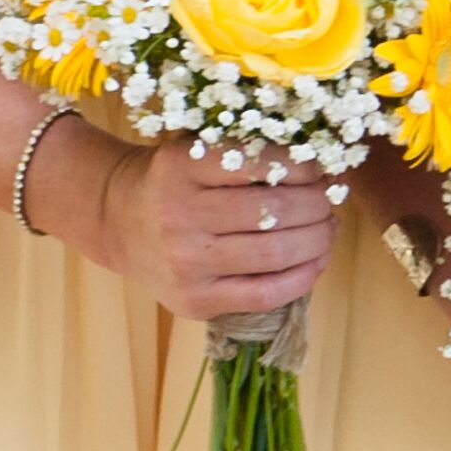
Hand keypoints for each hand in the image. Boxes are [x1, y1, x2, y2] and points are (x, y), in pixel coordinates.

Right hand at [51, 124, 339, 324]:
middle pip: (275, 212)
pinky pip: (265, 294)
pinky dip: (303, 277)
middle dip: (319, 204)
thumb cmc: (173, 180)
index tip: (322, 168)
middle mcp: (179, 217)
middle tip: (331, 199)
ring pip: (276, 254)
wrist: (118, 221)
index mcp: (182, 167)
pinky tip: (316, 260)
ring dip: (319, 239)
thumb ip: (247, 152)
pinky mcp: (194, 300)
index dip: (307, 168)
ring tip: (328, 227)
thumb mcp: (197, 149)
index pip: (264, 164)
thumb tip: (323, 163)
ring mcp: (185, 265)